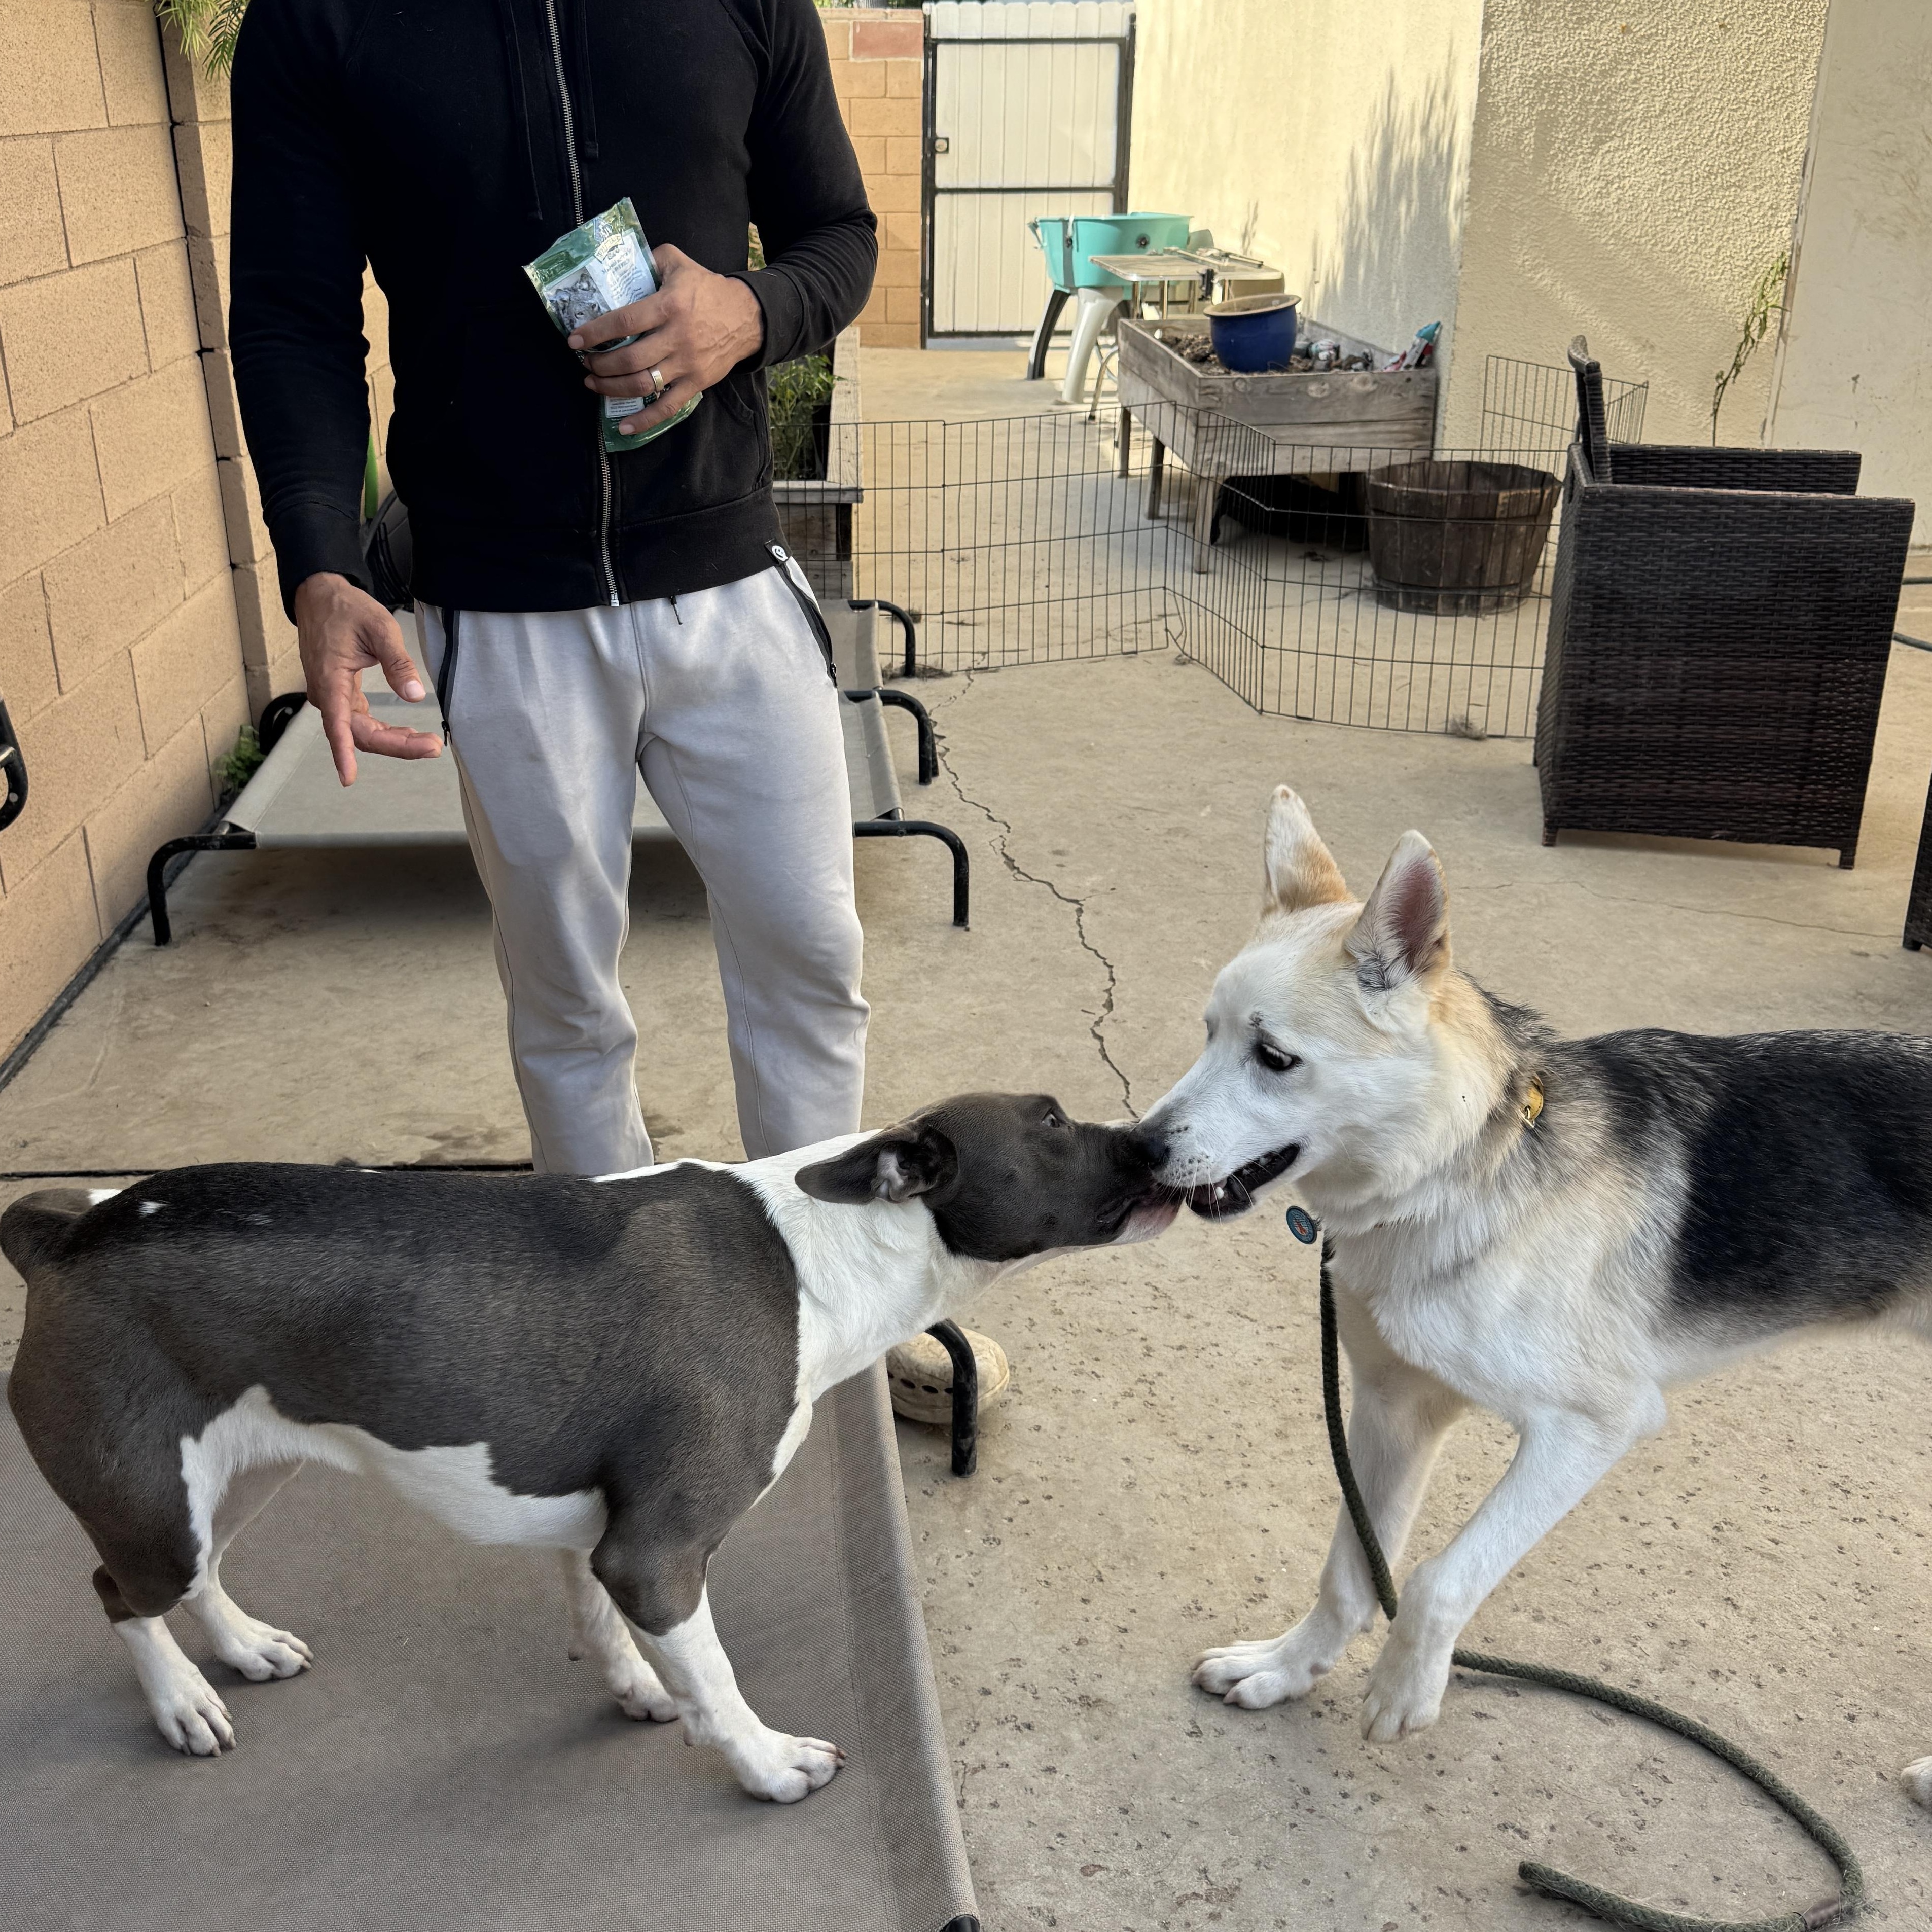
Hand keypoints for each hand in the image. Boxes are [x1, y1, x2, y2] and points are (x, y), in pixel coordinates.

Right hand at [293, 572, 442, 786]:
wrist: (320, 597)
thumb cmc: (347, 609)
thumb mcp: (380, 628)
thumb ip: (398, 662)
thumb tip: (416, 695)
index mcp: (330, 679)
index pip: (337, 724)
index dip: (343, 753)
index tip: (348, 777)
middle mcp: (326, 694)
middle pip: (359, 734)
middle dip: (397, 746)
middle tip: (433, 746)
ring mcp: (331, 697)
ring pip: (361, 732)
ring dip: (394, 742)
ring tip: (429, 743)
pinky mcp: (339, 695)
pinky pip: (360, 722)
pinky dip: (385, 732)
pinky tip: (408, 735)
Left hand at [569, 243, 764, 437]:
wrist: (747, 316)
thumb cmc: (707, 289)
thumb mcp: (679, 263)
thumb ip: (650, 259)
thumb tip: (620, 262)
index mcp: (669, 305)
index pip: (625, 322)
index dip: (596, 333)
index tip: (574, 340)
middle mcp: (677, 337)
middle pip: (630, 359)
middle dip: (600, 365)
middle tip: (585, 362)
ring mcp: (687, 364)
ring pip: (643, 384)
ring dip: (612, 388)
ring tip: (594, 383)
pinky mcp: (697, 383)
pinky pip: (667, 407)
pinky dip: (645, 420)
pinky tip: (624, 427)